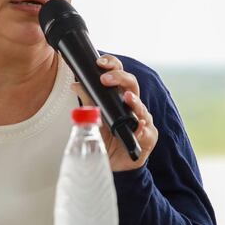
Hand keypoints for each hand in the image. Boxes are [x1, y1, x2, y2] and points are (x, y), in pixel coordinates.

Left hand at [70, 55, 157, 171]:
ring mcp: (143, 119)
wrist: (113, 162)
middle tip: (105, 79)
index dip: (112, 65)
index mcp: (120, 96)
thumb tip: (75, 85)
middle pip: (131, 84)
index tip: (100, 62)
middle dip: (119, 78)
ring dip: (134, 101)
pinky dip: (141, 128)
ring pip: (141, 106)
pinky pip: (147, 131)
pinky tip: (138, 124)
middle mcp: (134, 104)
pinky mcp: (149, 136)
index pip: (119, 74)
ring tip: (127, 97)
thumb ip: (88, 101)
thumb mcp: (94, 118)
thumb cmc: (106, 137)